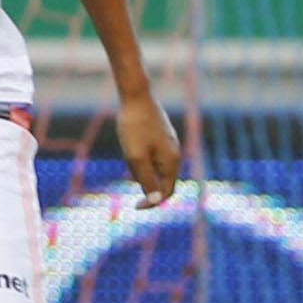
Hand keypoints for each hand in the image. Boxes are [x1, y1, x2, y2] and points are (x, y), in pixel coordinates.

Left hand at [116, 91, 182, 207]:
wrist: (136, 96)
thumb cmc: (134, 128)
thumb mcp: (136, 158)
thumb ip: (147, 180)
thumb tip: (156, 201)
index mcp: (172, 161)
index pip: (167, 192)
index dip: (152, 203)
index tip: (134, 206)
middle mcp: (175, 154)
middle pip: (161, 180)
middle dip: (143, 180)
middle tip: (128, 160)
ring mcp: (169, 144)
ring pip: (155, 167)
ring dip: (140, 166)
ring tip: (128, 146)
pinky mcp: (162, 136)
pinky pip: (153, 155)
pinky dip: (141, 156)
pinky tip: (131, 140)